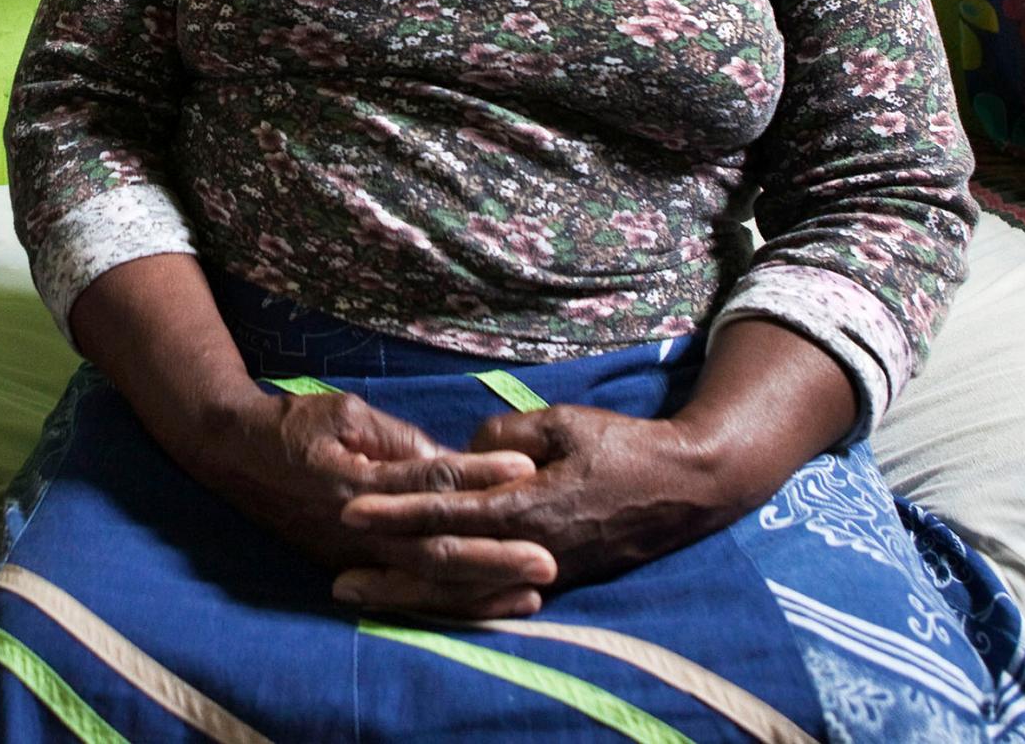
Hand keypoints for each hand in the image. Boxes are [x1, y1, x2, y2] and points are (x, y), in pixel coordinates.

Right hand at [195, 389, 555, 617]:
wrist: (232, 454)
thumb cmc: (292, 424)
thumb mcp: (344, 413)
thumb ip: (396, 440)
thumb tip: (449, 461)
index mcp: (354, 482)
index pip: (426, 481)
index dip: (475, 476)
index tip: (525, 472)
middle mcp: (355, 528)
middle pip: (433, 549)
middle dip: (493, 557)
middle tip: (547, 558)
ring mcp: (351, 557)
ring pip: (425, 582)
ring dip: (480, 590)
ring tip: (534, 591)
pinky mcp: (349, 570)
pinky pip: (408, 594)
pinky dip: (452, 604)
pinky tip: (491, 605)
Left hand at [338, 406, 768, 612]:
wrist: (687, 487)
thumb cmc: (622, 446)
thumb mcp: (562, 422)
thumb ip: (504, 438)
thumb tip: (461, 452)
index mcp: (528, 506)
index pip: (447, 512)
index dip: (396, 512)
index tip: (350, 509)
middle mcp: (530, 549)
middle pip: (446, 567)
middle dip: (390, 573)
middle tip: (337, 580)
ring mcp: (543, 572)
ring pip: (464, 591)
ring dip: (411, 596)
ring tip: (361, 596)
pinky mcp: (555, 580)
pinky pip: (490, 596)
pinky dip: (449, 601)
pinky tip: (417, 602)